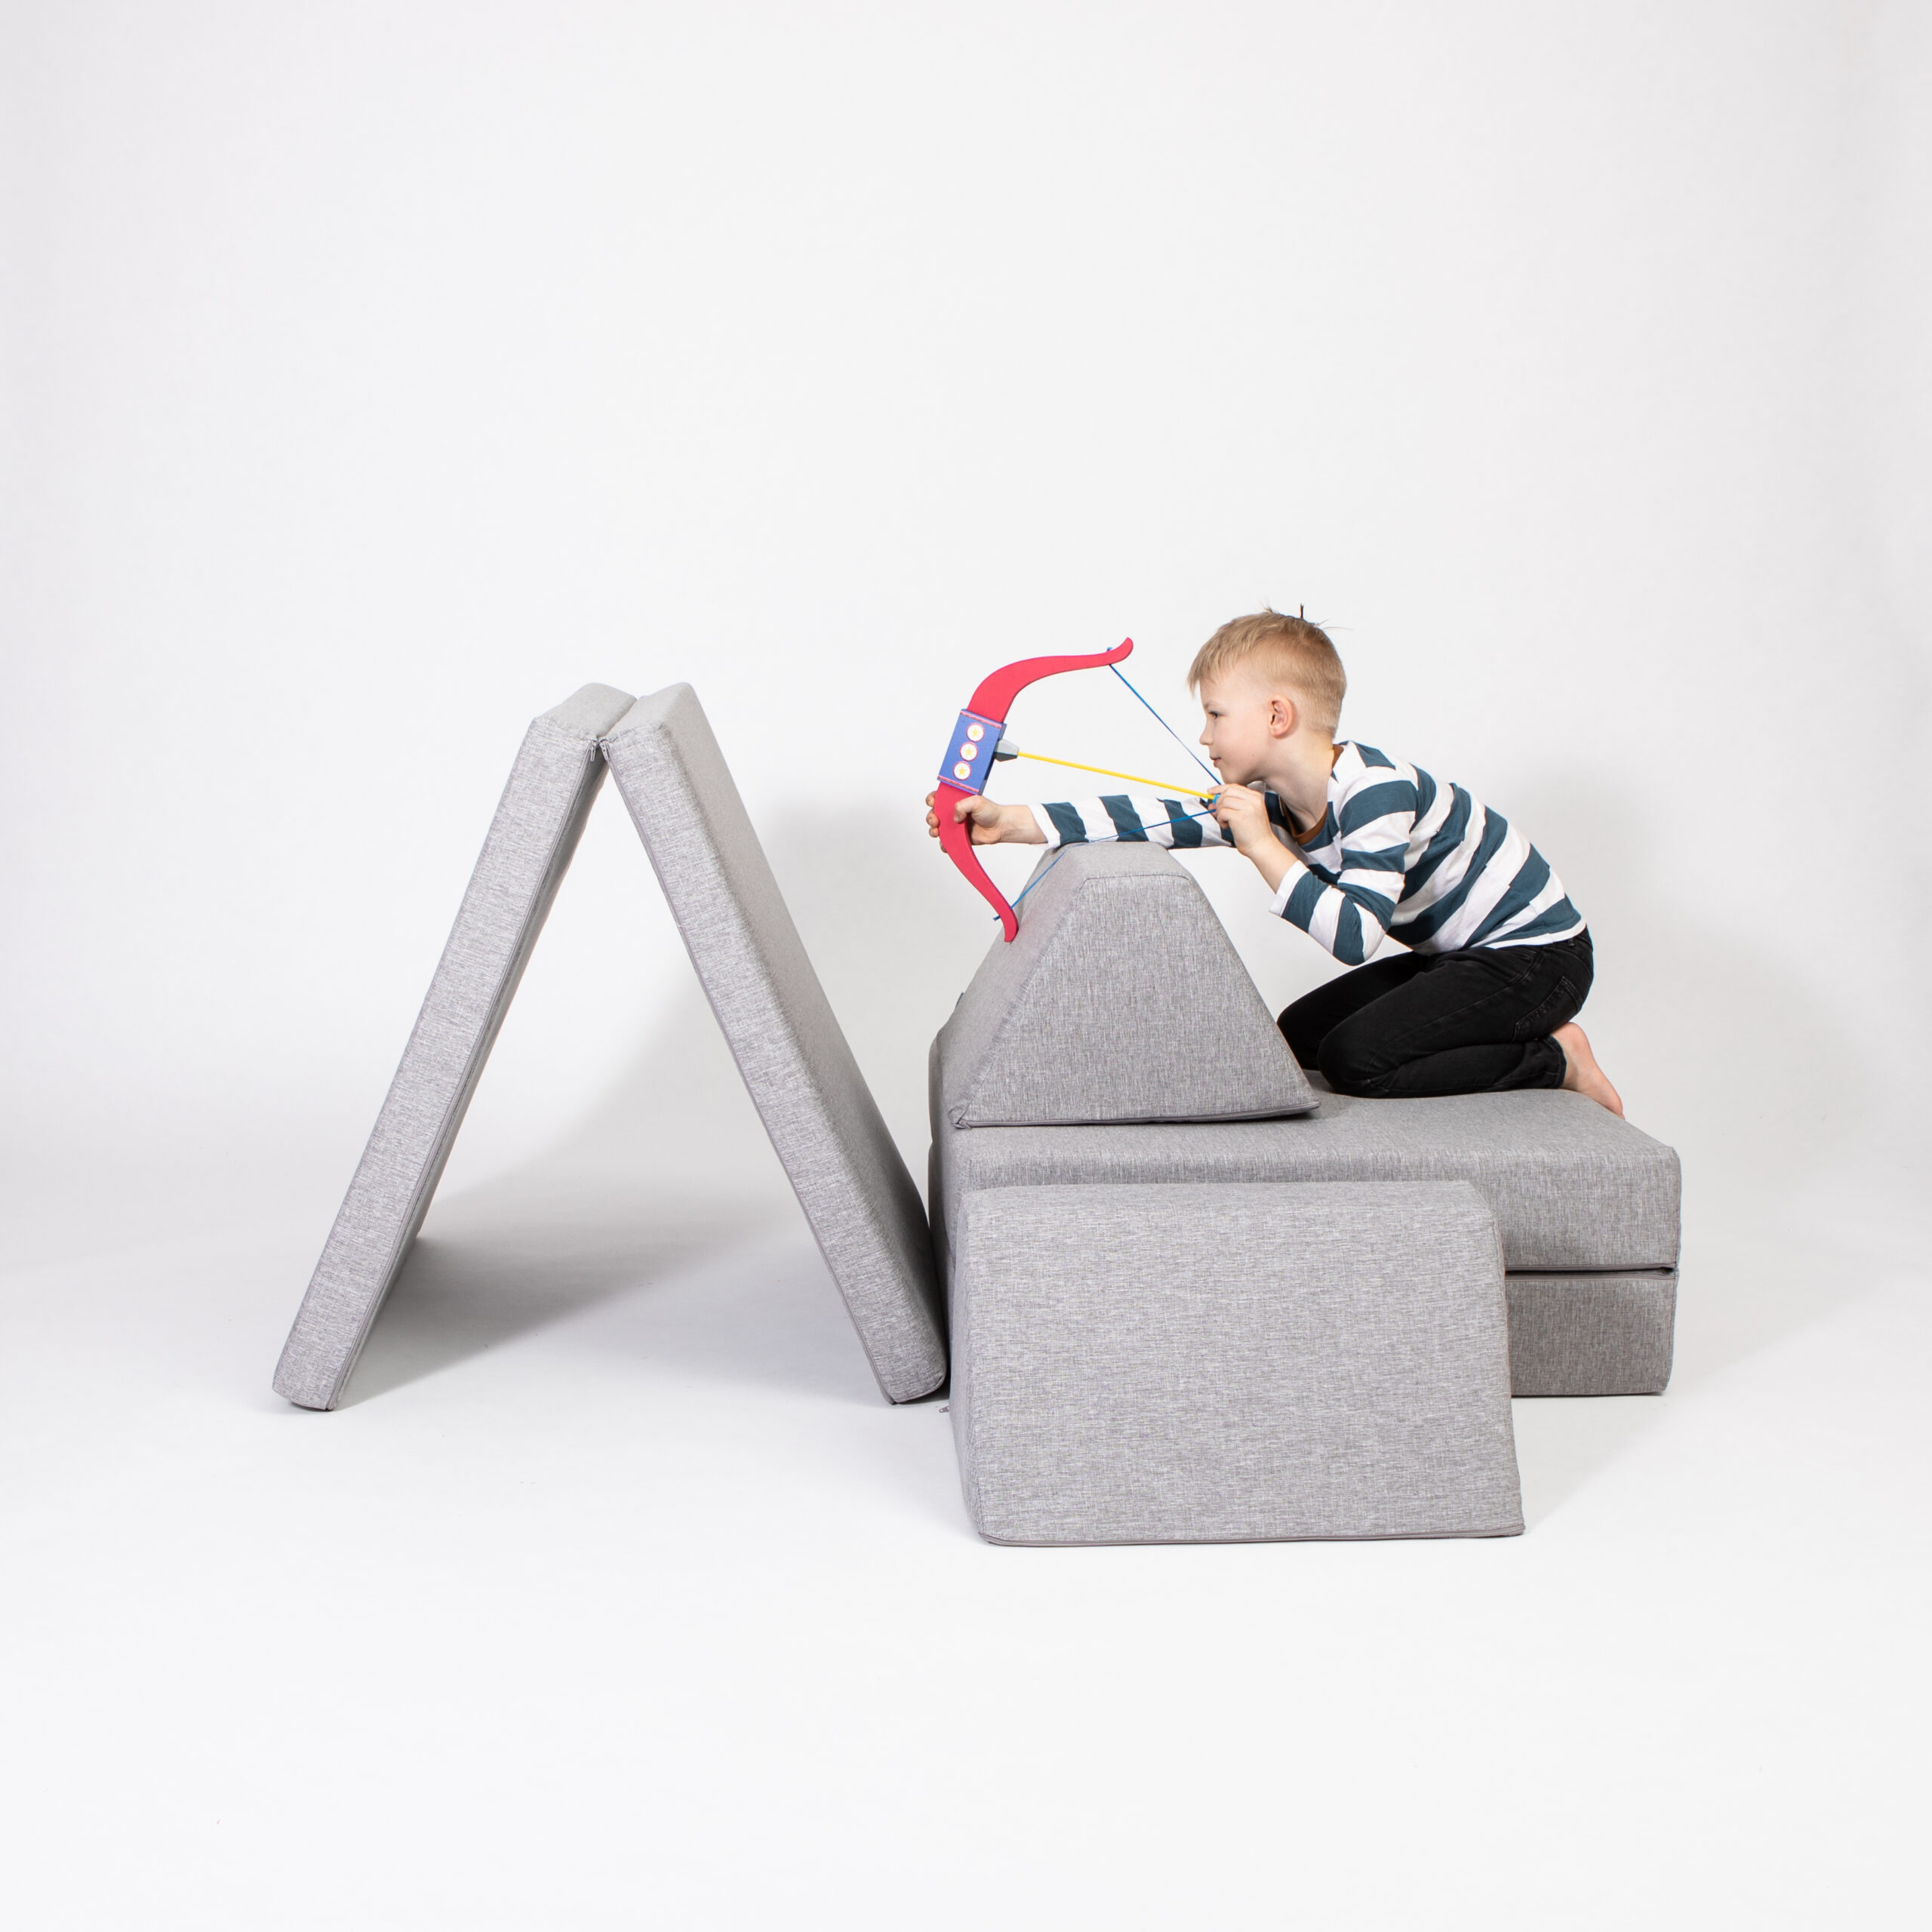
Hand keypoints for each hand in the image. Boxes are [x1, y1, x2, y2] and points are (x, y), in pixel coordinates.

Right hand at [925, 792, 1046, 845]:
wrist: (1000, 826)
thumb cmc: (991, 811)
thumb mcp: (976, 801)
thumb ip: (962, 806)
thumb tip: (954, 818)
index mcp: (955, 800)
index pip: (938, 797)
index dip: (932, 799)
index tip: (933, 802)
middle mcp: (953, 812)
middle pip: (934, 814)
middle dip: (931, 817)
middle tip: (935, 820)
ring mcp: (954, 825)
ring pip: (937, 828)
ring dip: (933, 830)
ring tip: (937, 831)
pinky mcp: (958, 837)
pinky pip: (946, 842)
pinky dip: (944, 844)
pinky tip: (946, 844)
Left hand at [1212, 784, 1295, 892]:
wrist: (1262, 846)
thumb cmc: (1254, 833)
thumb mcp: (1246, 813)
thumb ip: (1231, 805)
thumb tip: (1213, 802)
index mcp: (1256, 797)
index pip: (1234, 786)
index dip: (1220, 788)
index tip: (1211, 791)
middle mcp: (1253, 800)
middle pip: (1227, 792)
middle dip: (1218, 801)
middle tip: (1218, 812)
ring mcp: (1247, 808)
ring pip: (1223, 802)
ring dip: (1220, 812)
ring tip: (1225, 822)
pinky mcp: (1240, 817)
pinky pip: (1222, 812)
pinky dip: (1221, 820)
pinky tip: (1227, 826)